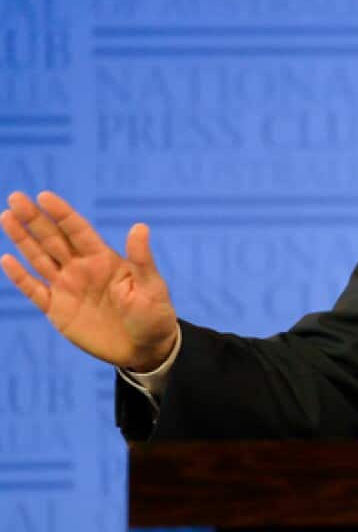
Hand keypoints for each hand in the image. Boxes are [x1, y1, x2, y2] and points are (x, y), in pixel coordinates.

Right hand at [0, 191, 178, 371]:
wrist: (145, 348)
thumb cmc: (154, 314)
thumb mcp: (152, 286)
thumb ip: (141, 259)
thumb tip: (140, 226)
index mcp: (104, 259)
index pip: (78, 230)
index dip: (61, 213)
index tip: (44, 196)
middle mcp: (82, 268)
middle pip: (53, 239)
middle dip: (34, 219)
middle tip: (15, 197)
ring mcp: (68, 287)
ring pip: (39, 258)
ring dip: (23, 239)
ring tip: (6, 216)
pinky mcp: (58, 310)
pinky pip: (35, 290)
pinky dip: (20, 276)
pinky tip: (7, 259)